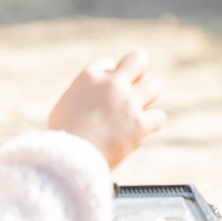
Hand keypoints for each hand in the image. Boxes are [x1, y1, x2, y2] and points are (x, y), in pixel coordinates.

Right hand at [48, 50, 164, 168]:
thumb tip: (97, 94)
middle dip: (138, 73)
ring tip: (135, 113)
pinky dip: (152, 125)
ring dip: (147, 98)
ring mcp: (127, 103)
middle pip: (138, 59)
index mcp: (89, 77)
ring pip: (154, 85)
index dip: (108, 79)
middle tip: (132, 92)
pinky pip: (159, 117)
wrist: (67, 161)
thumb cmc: (62, 138)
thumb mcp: (65, 105)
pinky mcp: (139, 123)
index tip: (105, 95)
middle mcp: (111, 85)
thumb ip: (84, 93)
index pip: (108, 64)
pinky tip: (141, 131)